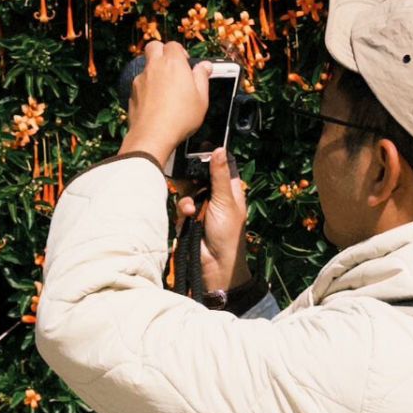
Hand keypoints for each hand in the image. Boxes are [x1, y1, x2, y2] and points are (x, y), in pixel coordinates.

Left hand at [117, 41, 211, 171]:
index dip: (180, 52)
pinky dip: (147, 87)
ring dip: (154, 71)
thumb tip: (205, 66)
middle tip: (172, 66)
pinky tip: (156, 102)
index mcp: (173, 63)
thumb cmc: (180, 118)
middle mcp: (154, 67)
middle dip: (162, 52)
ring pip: (146, 66)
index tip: (186, 63)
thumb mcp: (201, 98)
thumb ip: (202, 78)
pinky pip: (140, 84)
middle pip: (154, 47)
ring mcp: (140, 80)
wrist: (152, 136)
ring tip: (166, 88)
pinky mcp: (132, 93)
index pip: (173, 45)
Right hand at [176, 147, 250, 296]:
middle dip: (193, 180)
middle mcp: (216, 196)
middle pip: (200, 177)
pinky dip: (182, 211)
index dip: (212, 158)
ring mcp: (202, 207)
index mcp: (231, 190)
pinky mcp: (189, 218)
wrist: (214, 265)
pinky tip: (187, 218)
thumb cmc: (228, 235)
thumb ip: (219, 175)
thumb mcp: (225, 201)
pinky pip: (181, 207)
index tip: (200, 148)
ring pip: (188, 191)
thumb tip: (219, 149)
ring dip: (187, 199)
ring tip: (191, 209)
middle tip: (189, 180)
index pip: (221, 166)